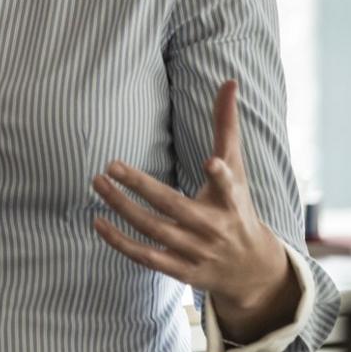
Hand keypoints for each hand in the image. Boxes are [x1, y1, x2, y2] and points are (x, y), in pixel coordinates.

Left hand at [91, 79, 297, 341]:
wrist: (252, 270)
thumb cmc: (239, 207)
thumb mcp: (237, 168)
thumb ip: (227, 126)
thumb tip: (230, 80)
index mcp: (232, 201)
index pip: (228, 187)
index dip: (219, 176)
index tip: (209, 163)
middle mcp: (214, 228)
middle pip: (174, 207)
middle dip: (142, 187)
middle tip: (110, 165)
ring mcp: (196, 252)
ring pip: (154, 230)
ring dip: (123, 209)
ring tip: (98, 183)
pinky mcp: (181, 271)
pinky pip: (146, 257)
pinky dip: (120, 242)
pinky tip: (98, 221)